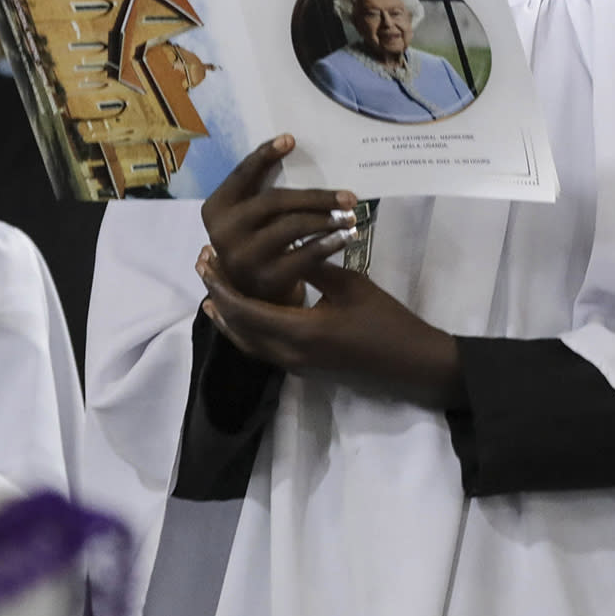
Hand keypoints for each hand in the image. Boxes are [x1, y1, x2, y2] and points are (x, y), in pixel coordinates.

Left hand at [198, 248, 464, 408]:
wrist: (410, 363)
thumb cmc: (385, 320)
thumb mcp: (350, 286)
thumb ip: (314, 267)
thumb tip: (287, 246)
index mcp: (299, 332)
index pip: (245, 310)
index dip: (222, 286)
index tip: (207, 260)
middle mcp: (289, 355)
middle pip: (238, 329)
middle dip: (217, 299)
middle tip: (204, 268)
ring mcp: (295, 366)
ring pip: (247, 343)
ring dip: (228, 317)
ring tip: (213, 292)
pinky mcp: (303, 369)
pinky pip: (262, 349)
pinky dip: (246, 329)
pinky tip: (244, 314)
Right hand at [201, 136, 357, 305]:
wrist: (249, 293)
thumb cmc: (254, 239)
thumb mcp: (246, 215)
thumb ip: (260, 190)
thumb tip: (295, 151)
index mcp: (216, 208)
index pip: (242, 175)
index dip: (265, 155)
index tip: (291, 139)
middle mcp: (224, 232)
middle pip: (275, 201)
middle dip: (316, 196)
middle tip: (349, 196)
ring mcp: (245, 257)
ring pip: (293, 227)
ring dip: (327, 219)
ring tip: (350, 215)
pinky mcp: (267, 278)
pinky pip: (305, 255)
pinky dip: (329, 244)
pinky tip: (345, 237)